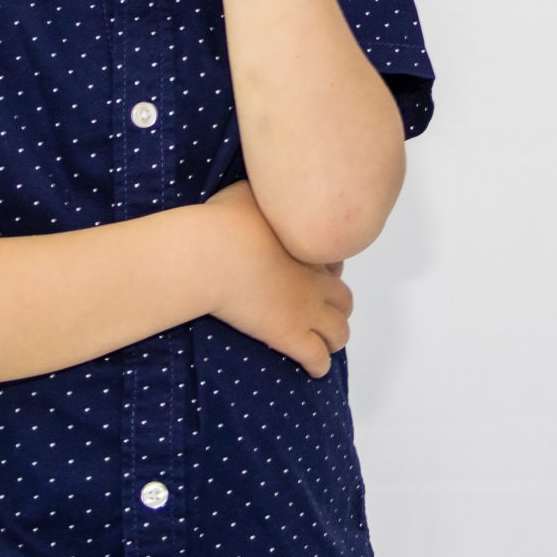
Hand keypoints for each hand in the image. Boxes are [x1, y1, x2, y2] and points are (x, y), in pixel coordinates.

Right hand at [201, 180, 352, 375]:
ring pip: (339, 330)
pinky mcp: (290, 335)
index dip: (327, 270)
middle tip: (321, 308)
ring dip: (335, 336)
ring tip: (326, 341)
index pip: (334, 262)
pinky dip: (319, 364)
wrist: (212, 253)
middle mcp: (314, 278)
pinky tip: (315, 369)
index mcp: (306, 246)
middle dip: (337, 305)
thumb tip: (263, 188)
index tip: (315, 273)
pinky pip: (316, 357)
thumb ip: (263, 194)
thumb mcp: (248, 191)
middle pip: (343, 297)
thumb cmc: (225, 220)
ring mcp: (306, 308)